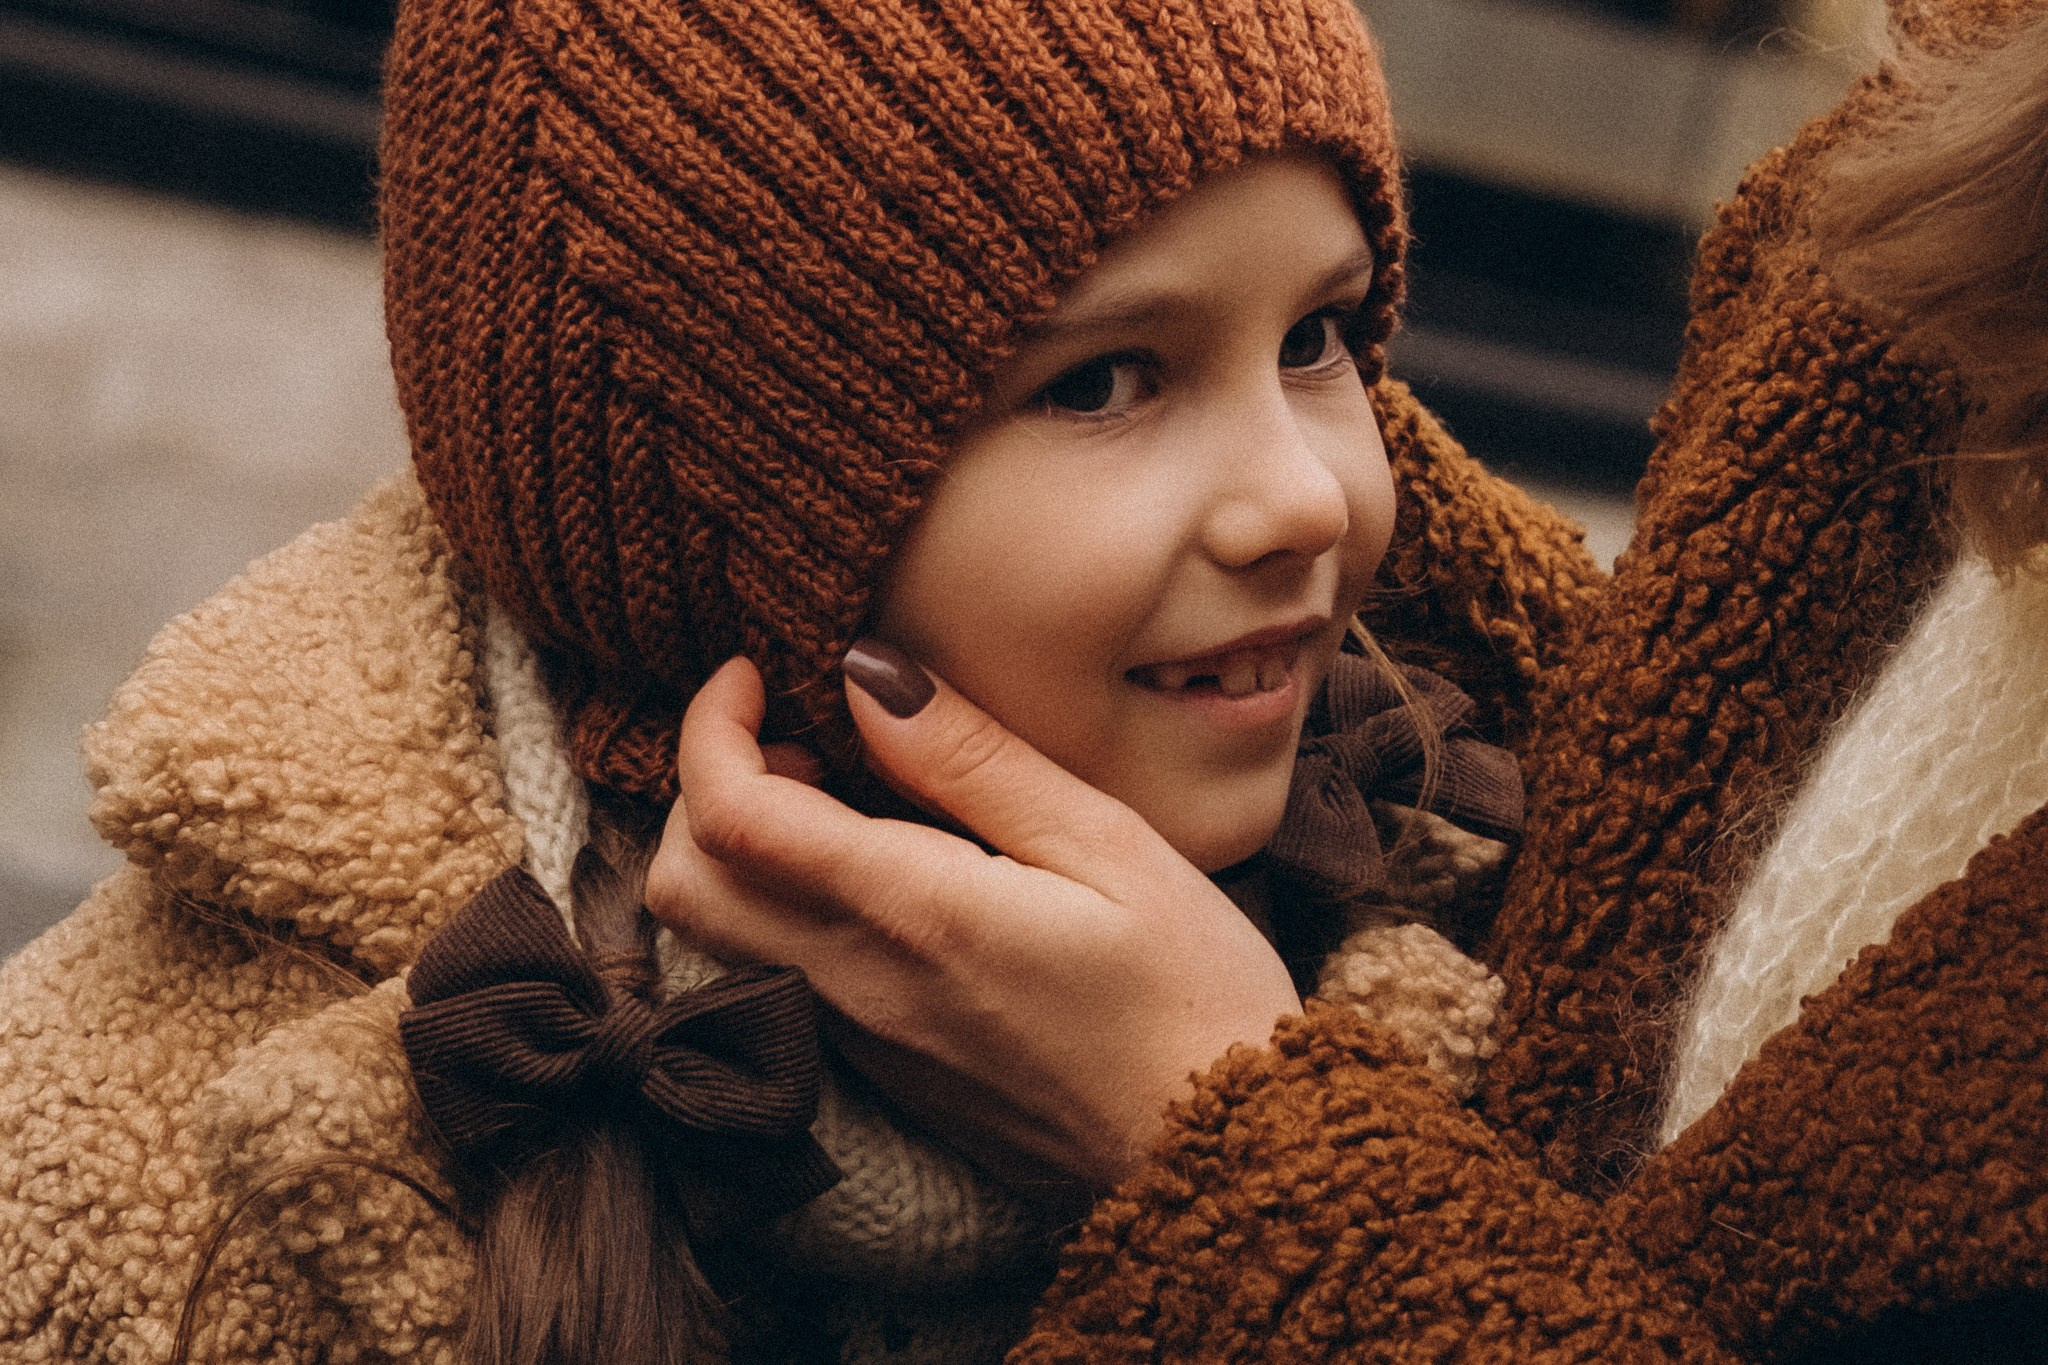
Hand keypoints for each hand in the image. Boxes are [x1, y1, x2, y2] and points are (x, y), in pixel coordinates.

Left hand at [643, 648, 1300, 1187]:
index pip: (730, 816)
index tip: (756, 672)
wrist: (1220, 1151)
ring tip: (846, 791)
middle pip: (685, 886)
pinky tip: (887, 868)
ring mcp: (864, 1038)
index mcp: (911, 912)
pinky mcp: (887, 1068)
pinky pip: (785, 973)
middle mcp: (858, 984)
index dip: (710, 726)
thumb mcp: (1105, 841)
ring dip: (745, 847)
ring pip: (724, 935)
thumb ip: (972, 758)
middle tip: (797, 736)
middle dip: (703, 788)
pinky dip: (790, 901)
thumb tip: (865, 675)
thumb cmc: (1189, 989)